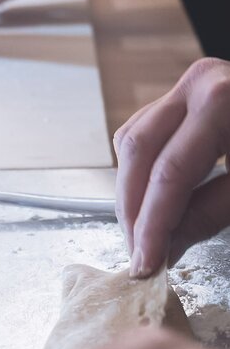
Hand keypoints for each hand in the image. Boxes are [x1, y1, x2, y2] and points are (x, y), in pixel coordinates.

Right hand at [113, 57, 229, 277]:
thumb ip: (208, 216)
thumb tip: (164, 248)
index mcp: (220, 103)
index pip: (169, 174)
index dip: (152, 224)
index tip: (144, 261)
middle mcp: (196, 86)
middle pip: (137, 153)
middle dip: (131, 210)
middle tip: (135, 251)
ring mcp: (184, 87)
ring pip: (130, 142)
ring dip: (129, 190)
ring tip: (140, 229)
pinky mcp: (179, 97)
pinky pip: (141, 132)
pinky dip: (137, 169)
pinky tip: (146, 197)